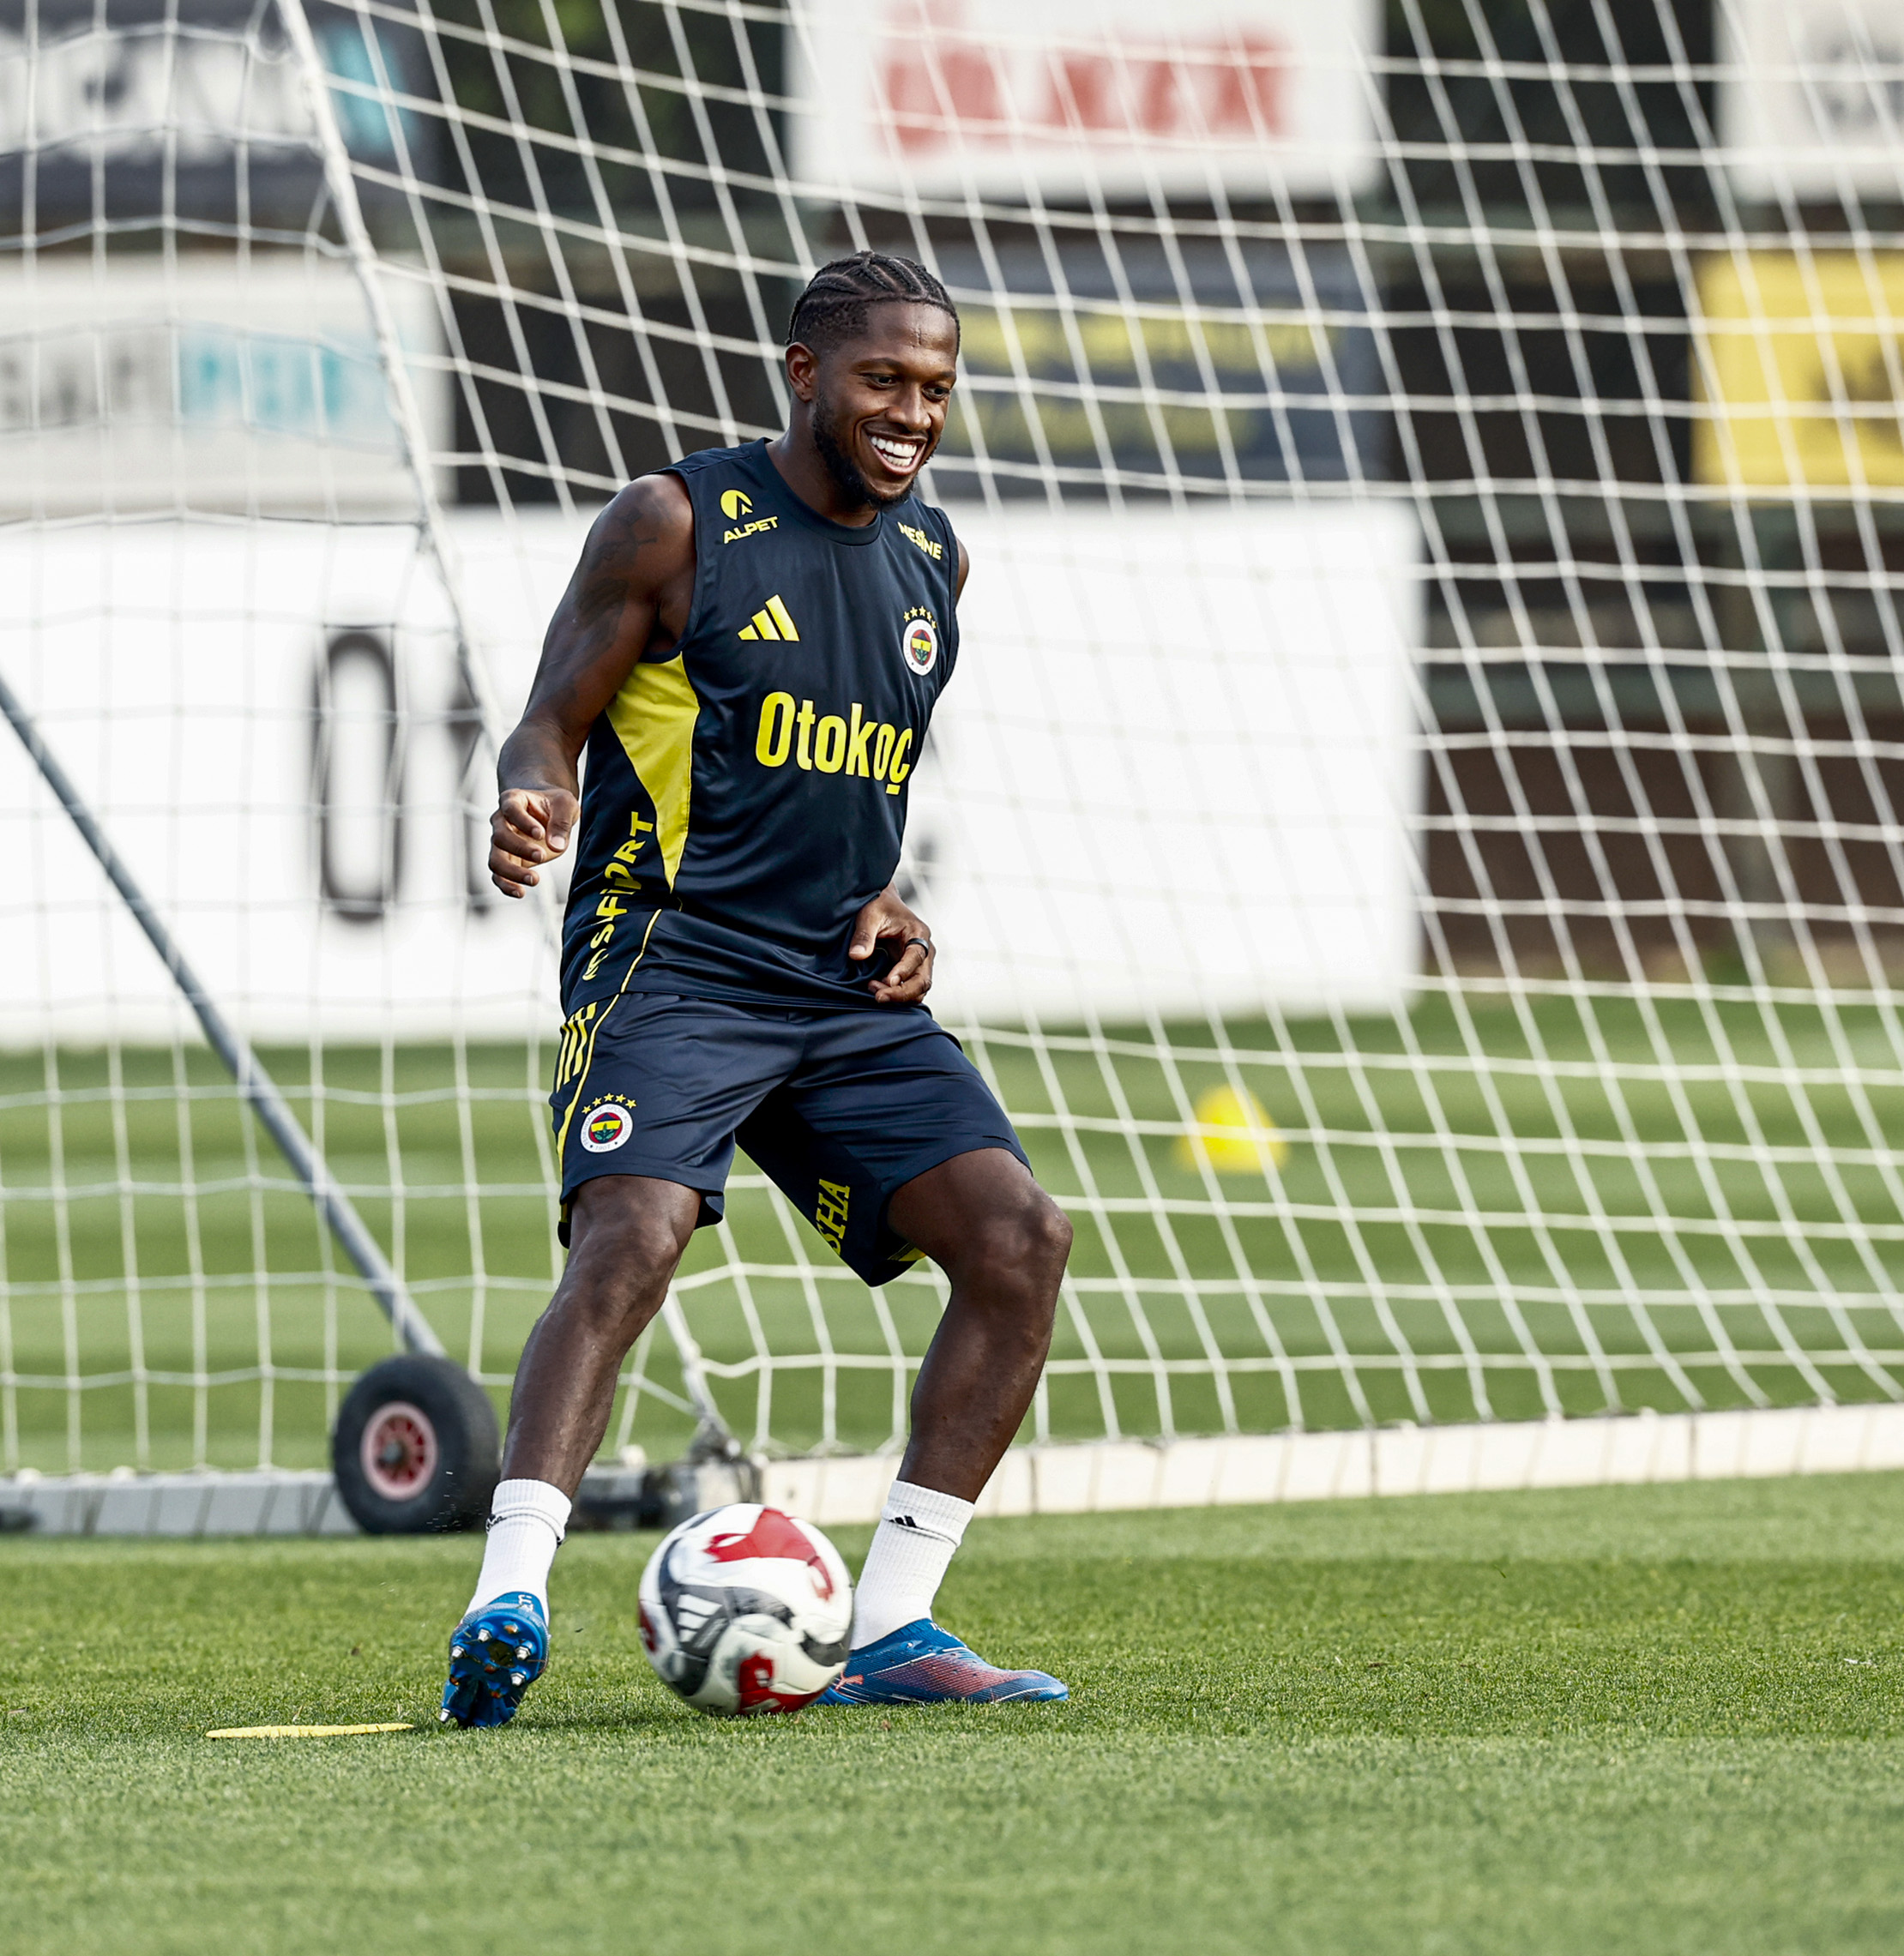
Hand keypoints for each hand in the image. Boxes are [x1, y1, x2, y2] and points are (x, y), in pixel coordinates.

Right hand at [490, 786, 577, 897]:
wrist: (549, 811)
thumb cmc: (555, 804)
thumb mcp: (565, 804)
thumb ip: (561, 822)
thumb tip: (556, 845)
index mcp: (513, 800)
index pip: (510, 809)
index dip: (523, 822)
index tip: (540, 834)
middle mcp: (501, 821)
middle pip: (500, 837)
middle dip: (520, 849)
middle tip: (541, 856)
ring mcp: (501, 842)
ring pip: (495, 860)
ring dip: (512, 872)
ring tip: (534, 879)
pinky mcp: (508, 859)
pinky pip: (499, 875)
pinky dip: (506, 886)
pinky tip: (521, 892)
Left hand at [849, 886, 933, 1003]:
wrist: (881, 903)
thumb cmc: (878, 905)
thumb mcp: (869, 915)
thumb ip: (864, 935)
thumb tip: (857, 956)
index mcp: (919, 933)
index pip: (917, 957)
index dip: (904, 971)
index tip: (888, 981)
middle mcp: (924, 950)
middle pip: (923, 980)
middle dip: (902, 993)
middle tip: (879, 996)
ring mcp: (919, 963)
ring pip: (918, 989)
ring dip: (898, 996)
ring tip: (874, 990)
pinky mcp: (909, 970)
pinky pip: (909, 989)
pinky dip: (896, 994)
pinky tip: (876, 989)